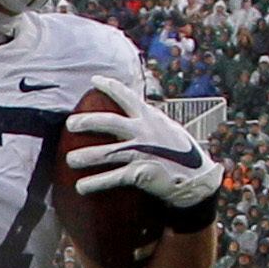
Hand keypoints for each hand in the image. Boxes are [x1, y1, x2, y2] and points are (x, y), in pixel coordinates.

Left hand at [68, 80, 223, 212]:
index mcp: (151, 118)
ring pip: (107, 152)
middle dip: (87, 121)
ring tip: (70, 160)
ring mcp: (143, 152)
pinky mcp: (141, 173)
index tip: (95, 80)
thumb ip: (149, 121)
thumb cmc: (181, 154)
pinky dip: (95, 182)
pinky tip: (81, 186)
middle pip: (110, 122)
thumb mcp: (166, 130)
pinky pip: (113, 177)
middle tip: (70, 124)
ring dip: (85, 156)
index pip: (128, 97)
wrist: (198, 180)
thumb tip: (134, 110)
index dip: (110, 86)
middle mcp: (145, 132)